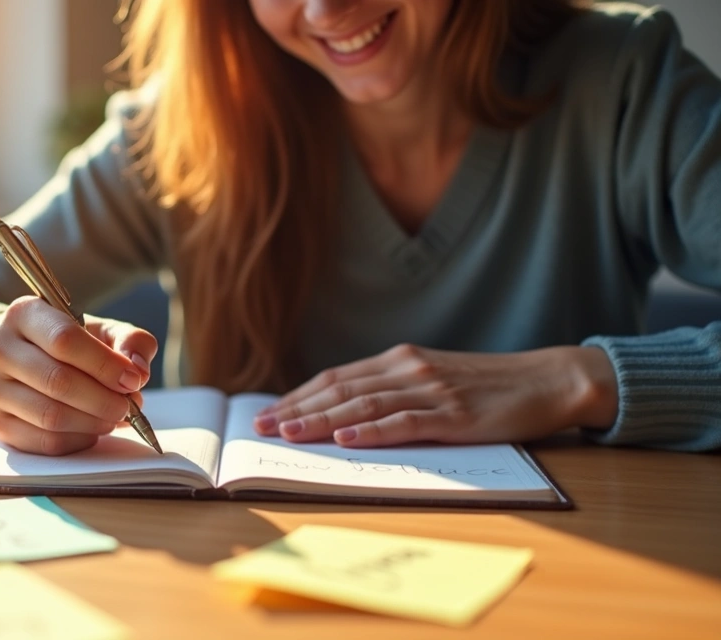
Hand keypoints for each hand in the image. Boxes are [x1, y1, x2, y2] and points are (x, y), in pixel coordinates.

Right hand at [0, 296, 155, 454]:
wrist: (15, 357)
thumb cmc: (64, 342)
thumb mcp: (99, 329)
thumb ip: (129, 341)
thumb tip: (137, 370)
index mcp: (23, 313)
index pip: (65, 340)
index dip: (105, 364)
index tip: (133, 380)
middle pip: (57, 381)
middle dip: (103, 399)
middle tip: (129, 406)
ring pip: (51, 416)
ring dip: (93, 422)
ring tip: (114, 417)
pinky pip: (44, 441)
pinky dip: (78, 439)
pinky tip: (91, 429)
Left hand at [253, 344, 617, 446]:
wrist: (548, 380)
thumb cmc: (487, 387)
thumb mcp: (433, 380)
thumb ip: (393, 391)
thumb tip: (345, 415)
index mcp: (400, 360)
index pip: (336, 378)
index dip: (299, 396)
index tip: (267, 414)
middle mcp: (409, 369)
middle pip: (341, 390)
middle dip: (297, 410)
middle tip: (261, 429)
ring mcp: (432, 391)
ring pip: (365, 406)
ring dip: (323, 421)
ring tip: (289, 434)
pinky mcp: (457, 416)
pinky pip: (407, 423)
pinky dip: (374, 431)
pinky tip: (347, 440)